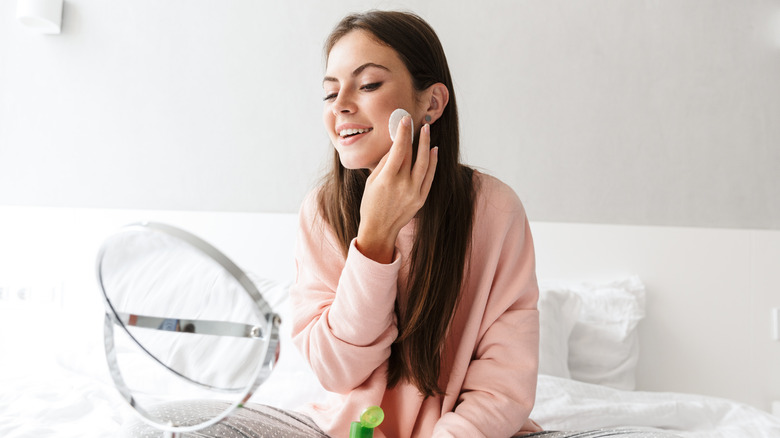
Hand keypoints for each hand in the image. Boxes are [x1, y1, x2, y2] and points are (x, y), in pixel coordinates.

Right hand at [356, 116, 437, 262]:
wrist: (379, 229)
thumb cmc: (371, 204)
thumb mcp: (371, 181)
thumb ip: (384, 163)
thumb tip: (395, 145)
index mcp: (387, 180)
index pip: (398, 150)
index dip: (402, 133)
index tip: (405, 120)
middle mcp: (403, 185)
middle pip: (412, 155)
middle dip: (414, 135)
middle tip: (416, 122)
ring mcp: (414, 192)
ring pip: (425, 163)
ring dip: (426, 144)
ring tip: (427, 130)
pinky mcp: (421, 198)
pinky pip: (429, 176)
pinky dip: (433, 162)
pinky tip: (433, 150)